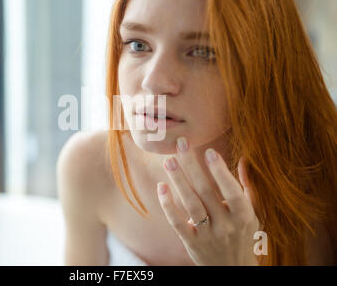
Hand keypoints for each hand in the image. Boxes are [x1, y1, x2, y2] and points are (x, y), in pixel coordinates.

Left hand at [157, 136, 259, 265]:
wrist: (234, 271)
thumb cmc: (244, 237)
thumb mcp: (253, 214)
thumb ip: (248, 187)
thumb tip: (243, 159)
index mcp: (244, 216)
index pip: (232, 191)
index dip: (221, 172)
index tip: (209, 151)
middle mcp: (226, 225)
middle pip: (206, 192)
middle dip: (192, 165)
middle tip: (181, 143)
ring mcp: (208, 235)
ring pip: (191, 204)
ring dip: (178, 181)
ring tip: (169, 161)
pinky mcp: (192, 243)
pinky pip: (178, 223)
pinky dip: (168, 205)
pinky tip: (161, 187)